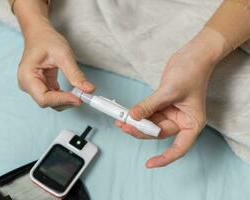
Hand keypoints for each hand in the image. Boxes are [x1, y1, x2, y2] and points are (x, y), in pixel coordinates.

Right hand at [18, 24, 93, 109]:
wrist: (39, 34)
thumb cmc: (46, 40)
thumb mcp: (63, 55)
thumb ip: (75, 74)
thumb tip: (89, 90)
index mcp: (27, 77)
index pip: (44, 98)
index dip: (62, 100)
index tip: (79, 98)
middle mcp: (27, 85)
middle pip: (47, 102)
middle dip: (66, 101)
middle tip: (84, 95)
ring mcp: (33, 87)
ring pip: (52, 102)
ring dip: (67, 100)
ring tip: (81, 91)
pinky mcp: (41, 87)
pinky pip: (54, 97)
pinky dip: (65, 96)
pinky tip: (75, 91)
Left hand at [115, 27, 229, 167]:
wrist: (193, 55)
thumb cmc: (191, 72)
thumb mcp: (169, 91)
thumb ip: (150, 105)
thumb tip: (133, 117)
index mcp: (191, 123)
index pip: (179, 148)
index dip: (165, 158)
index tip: (150, 163)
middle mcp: (181, 121)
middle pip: (158, 133)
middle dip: (141, 131)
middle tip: (124, 126)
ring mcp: (171, 113)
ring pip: (150, 124)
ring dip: (136, 123)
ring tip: (120, 120)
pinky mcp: (163, 105)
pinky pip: (148, 113)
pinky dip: (138, 114)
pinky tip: (127, 114)